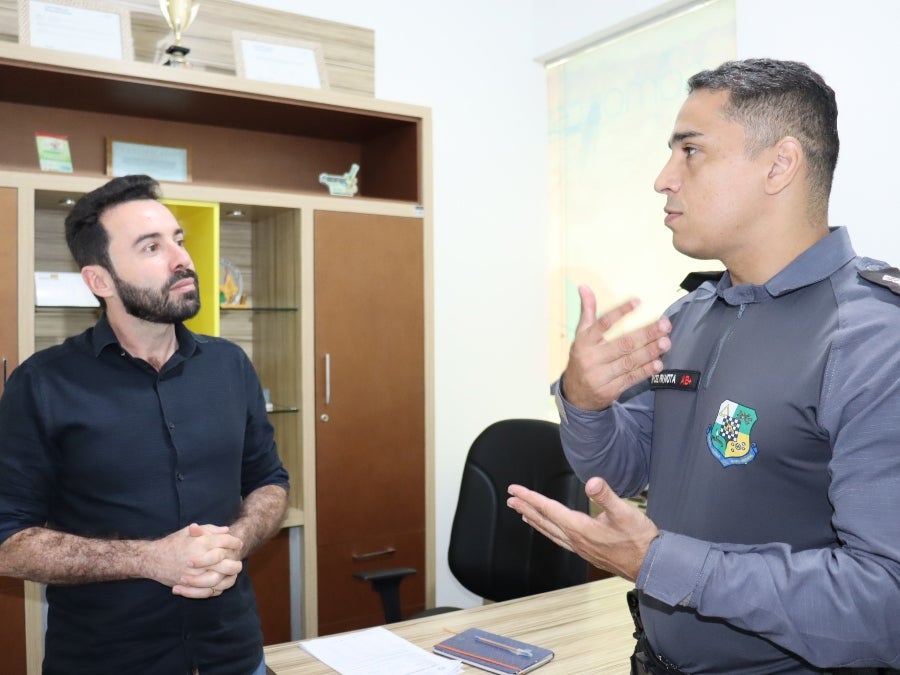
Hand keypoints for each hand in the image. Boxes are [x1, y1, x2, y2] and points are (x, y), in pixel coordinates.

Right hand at [141, 523, 242, 598]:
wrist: (152, 559)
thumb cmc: (173, 543)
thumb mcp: (189, 531)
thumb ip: (209, 529)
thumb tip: (227, 530)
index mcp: (202, 543)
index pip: (225, 542)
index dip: (234, 542)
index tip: (238, 543)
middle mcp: (200, 559)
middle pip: (227, 563)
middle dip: (235, 561)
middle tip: (237, 559)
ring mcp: (196, 575)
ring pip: (221, 579)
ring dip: (229, 576)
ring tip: (232, 572)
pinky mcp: (190, 586)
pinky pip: (210, 590)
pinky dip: (218, 587)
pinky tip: (221, 582)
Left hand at [507, 477, 658, 580]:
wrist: (650, 565)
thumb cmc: (639, 539)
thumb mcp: (625, 513)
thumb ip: (606, 496)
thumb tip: (592, 482)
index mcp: (580, 528)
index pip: (548, 509)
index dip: (530, 498)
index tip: (515, 490)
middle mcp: (575, 539)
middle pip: (544, 521)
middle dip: (526, 508)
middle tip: (511, 499)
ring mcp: (579, 547)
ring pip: (549, 532)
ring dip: (534, 521)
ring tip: (522, 513)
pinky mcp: (586, 552)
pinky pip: (559, 540)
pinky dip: (548, 532)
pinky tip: (549, 530)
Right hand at [562, 286, 670, 410]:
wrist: (575, 395)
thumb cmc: (582, 358)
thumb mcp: (581, 336)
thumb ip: (587, 312)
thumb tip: (584, 287)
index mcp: (584, 342)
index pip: (603, 324)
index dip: (620, 312)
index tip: (638, 302)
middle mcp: (591, 358)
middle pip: (622, 344)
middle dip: (646, 334)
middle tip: (665, 325)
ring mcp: (600, 376)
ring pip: (629, 362)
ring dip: (650, 351)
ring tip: (666, 342)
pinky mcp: (610, 390)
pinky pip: (631, 378)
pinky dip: (646, 371)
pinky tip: (658, 363)